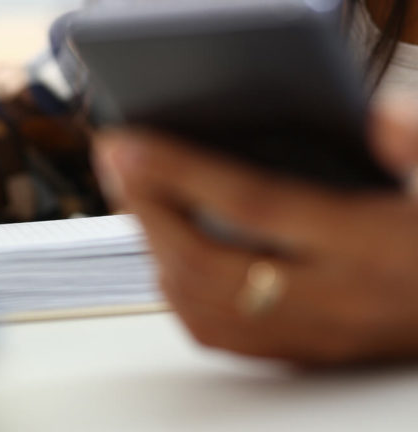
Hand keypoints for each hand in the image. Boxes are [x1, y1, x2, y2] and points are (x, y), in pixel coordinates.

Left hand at [94, 101, 417, 365]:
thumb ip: (416, 148)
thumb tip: (375, 115)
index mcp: (367, 246)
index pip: (252, 204)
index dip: (180, 172)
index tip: (128, 146)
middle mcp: (331, 297)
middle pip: (207, 258)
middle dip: (145, 208)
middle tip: (114, 165)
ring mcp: (311, 333)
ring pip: (201, 302)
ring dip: (153, 248)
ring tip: (132, 199)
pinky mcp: (300, 354)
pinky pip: (218, 335)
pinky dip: (176, 293)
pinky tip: (165, 258)